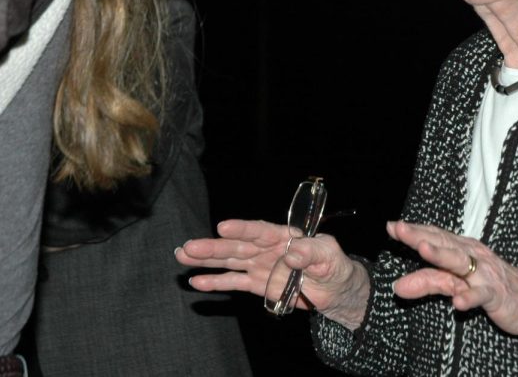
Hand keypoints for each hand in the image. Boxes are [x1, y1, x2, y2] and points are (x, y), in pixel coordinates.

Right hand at [176, 219, 369, 328]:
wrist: (335, 289)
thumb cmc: (334, 264)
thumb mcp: (330, 255)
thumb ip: (311, 252)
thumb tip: (292, 253)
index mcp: (283, 236)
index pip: (259, 230)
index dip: (241, 229)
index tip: (223, 227)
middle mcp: (266, 248)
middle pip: (236, 246)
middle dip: (212, 247)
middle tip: (189, 246)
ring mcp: (259, 265)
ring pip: (229, 262)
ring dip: (206, 260)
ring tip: (182, 256)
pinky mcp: (257, 284)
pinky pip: (234, 282)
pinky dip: (215, 282)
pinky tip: (196, 281)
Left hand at [386, 220, 517, 369]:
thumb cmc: (492, 288)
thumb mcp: (457, 283)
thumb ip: (428, 282)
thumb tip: (397, 286)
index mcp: (464, 249)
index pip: (435, 236)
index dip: (414, 230)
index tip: (391, 226)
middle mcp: (473, 256)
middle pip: (443, 244)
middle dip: (420, 235)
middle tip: (399, 229)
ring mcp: (485, 274)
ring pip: (460, 263)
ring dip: (441, 256)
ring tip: (423, 249)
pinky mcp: (496, 295)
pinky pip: (481, 296)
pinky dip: (469, 298)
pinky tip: (457, 302)